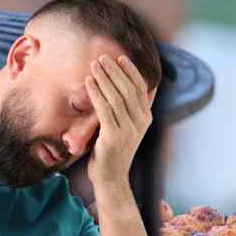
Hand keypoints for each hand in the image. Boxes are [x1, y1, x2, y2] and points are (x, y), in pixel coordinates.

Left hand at [85, 54, 155, 187]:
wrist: (111, 178)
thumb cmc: (114, 151)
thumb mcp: (125, 127)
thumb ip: (126, 109)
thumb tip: (121, 87)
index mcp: (146, 118)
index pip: (141, 88)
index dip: (131, 71)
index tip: (120, 57)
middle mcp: (140, 123)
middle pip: (128, 89)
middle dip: (115, 71)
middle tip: (102, 57)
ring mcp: (129, 130)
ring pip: (116, 97)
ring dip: (103, 78)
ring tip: (93, 65)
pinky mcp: (114, 137)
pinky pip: (104, 109)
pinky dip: (96, 93)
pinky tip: (89, 82)